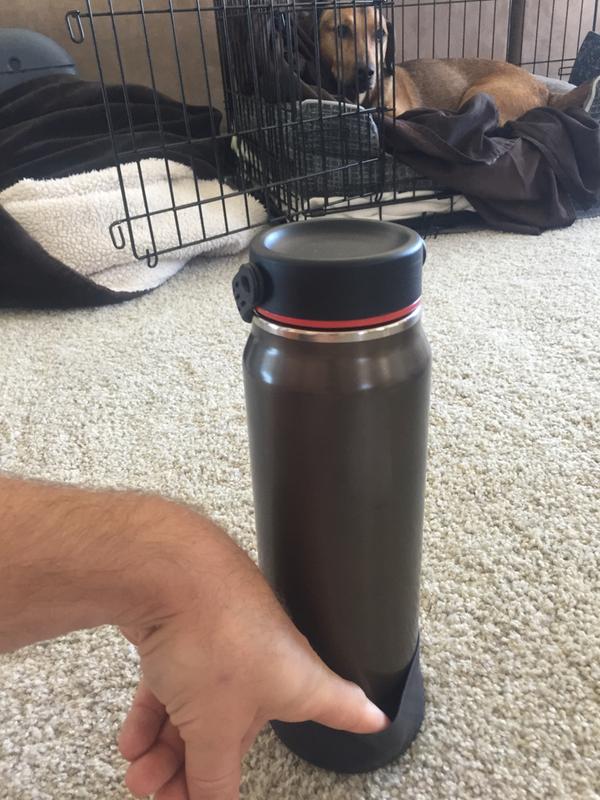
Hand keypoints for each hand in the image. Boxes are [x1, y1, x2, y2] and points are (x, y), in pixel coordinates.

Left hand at [118, 509, 387, 799]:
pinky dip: (152, 718)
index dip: (356, 716)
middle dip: (202, 770)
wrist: (169, 572)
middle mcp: (265, 663)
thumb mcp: (215, 728)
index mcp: (294, 682)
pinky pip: (171, 686)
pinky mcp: (185, 633)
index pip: (337, 704)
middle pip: (240, 731)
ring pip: (199, 711)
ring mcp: (223, 646)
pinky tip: (132, 744)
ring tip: (139, 778)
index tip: (375, 718)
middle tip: (168, 798)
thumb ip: (213, 776)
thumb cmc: (215, 637)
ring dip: (168, 752)